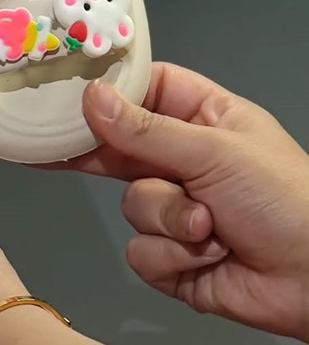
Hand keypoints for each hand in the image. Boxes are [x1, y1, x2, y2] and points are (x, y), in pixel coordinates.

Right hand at [54, 63, 308, 341]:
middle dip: (105, 155)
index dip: (111, 89)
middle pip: (122, 145)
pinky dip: (171, 254)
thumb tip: (94, 98)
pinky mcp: (170, 253)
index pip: (146, 88)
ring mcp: (175, 206)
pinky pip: (139, 248)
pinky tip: (205, 256)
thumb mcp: (216, 152)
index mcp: (203, 118)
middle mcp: (184, 159)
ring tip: (208, 226)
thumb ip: (148, 129)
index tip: (72, 89)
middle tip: (59, 145)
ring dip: (167, 217)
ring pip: (131, 202)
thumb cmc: (288, 202)